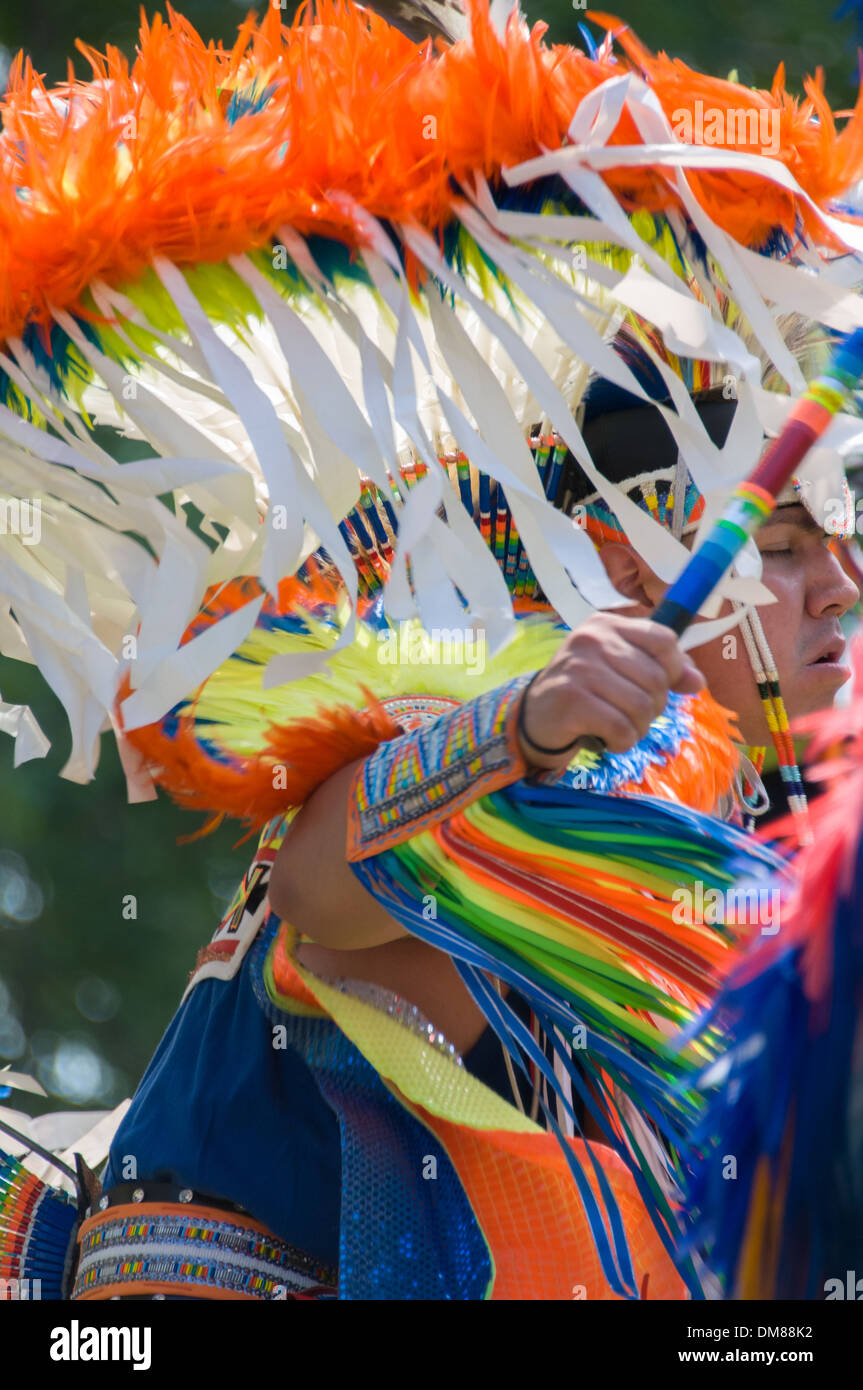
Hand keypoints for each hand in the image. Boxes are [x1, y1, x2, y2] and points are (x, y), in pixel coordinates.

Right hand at [518, 614, 705, 769]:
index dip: (675, 669)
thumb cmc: (585, 691)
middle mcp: (591, 640)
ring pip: (641, 707)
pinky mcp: (570, 699)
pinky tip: (607, 739)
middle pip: (656, 679)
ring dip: (638, 729)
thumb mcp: (621, 670)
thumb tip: (697, 682)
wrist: (534, 716)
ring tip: (619, 729)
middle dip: (654, 707)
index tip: (665, 687)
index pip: (664, 639)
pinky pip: (621, 728)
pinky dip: (622, 742)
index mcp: (607, 625)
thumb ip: (661, 670)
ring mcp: (579, 668)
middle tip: (632, 715)